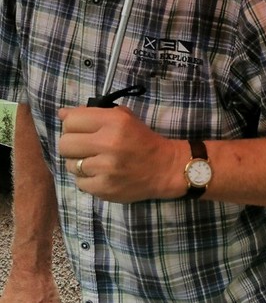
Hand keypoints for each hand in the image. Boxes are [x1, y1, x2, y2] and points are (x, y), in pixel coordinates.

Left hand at [58, 104, 180, 202]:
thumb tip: (62, 114)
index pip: (70, 120)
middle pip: (64, 144)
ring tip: (95, 163)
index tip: (80, 130)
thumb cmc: (143, 140)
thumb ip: (93, 113)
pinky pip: (79, 183)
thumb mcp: (124, 118)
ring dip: (79, 164)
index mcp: (114, 121)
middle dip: (71, 145)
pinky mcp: (104, 188)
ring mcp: (105, 168)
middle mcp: (108, 143)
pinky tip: (101, 175)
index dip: (72, 125)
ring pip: (70, 165)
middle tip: (84, 148)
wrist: (165, 168)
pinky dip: (87, 180)